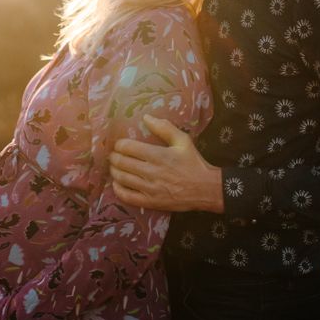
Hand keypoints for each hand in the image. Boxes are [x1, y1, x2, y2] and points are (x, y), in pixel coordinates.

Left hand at [109, 116, 223, 213]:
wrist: (206, 189)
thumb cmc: (194, 163)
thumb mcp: (183, 141)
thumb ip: (164, 128)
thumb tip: (146, 117)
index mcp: (158, 155)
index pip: (128, 148)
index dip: (119, 145)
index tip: (119, 144)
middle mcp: (152, 172)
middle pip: (122, 163)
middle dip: (114, 157)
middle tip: (114, 155)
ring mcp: (150, 189)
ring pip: (122, 179)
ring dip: (114, 171)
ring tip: (115, 167)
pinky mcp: (151, 202)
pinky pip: (127, 196)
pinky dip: (118, 189)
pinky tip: (117, 184)